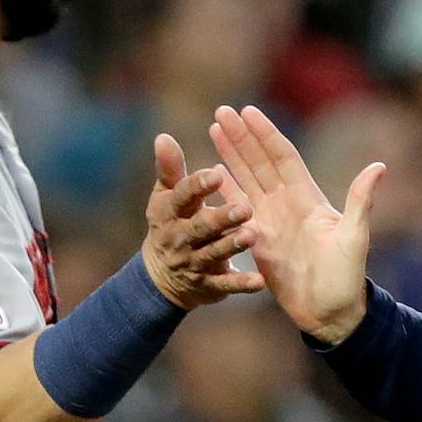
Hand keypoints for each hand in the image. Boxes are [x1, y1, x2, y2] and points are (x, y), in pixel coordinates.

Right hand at [140, 133, 264, 309]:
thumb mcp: (166, 196)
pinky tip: (260, 282)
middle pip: (201, 227)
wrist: (161, 277)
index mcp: (169, 212)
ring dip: (232, 245)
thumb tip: (163, 136)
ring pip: (215, 254)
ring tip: (251, 235)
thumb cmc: (170, 222)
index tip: (217, 172)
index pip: (183, 196)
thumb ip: (170, 168)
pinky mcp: (209, 285)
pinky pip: (226, 285)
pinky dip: (242, 285)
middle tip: (244, 208)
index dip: (198, 185)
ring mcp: (194, 263)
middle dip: (221, 218)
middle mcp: (179, 238)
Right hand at [209, 104, 384, 343]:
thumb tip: (379, 166)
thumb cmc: (346, 277)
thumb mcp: (354, 237)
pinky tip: (211, 174)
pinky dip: (224, 191)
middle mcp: (287, 204)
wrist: (331, 312)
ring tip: (213, 130)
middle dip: (241, 137)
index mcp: (308, 198)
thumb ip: (360, 201)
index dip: (265, 134)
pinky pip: (237, 210)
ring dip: (230, 156)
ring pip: (246, 180)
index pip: (282, 157)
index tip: (248, 111)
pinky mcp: (257, 241)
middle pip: (259, 162)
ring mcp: (270, 221)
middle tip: (220, 111)